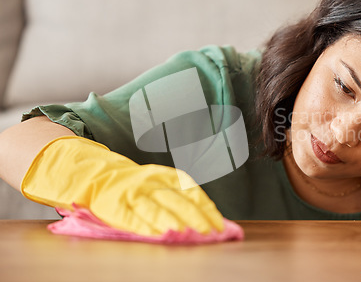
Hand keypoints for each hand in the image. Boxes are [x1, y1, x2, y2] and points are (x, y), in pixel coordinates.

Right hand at [22, 136, 223, 235]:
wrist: (92, 173)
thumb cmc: (130, 184)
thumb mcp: (154, 183)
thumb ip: (175, 196)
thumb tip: (204, 216)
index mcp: (162, 175)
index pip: (190, 190)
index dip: (206, 207)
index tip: (220, 223)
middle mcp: (150, 182)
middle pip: (179, 200)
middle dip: (197, 218)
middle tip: (213, 233)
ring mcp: (131, 192)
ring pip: (158, 209)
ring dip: (176, 223)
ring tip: (191, 235)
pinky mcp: (114, 205)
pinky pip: (133, 218)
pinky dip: (147, 227)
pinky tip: (160, 236)